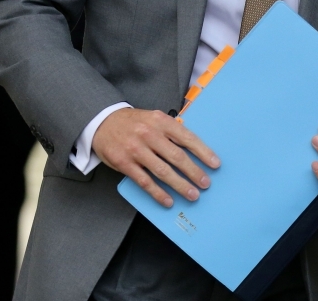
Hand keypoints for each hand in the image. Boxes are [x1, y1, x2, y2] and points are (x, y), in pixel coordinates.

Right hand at [93, 108, 219, 207]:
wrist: (102, 121)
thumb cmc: (133, 122)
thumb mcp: (153, 117)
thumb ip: (171, 130)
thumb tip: (194, 146)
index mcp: (160, 121)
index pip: (187, 137)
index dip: (203, 152)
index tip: (215, 164)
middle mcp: (149, 134)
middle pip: (177, 156)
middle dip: (194, 172)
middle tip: (206, 184)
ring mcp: (136, 149)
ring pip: (163, 171)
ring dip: (180, 185)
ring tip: (192, 194)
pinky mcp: (124, 163)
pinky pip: (145, 181)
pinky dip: (158, 193)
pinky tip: (168, 201)